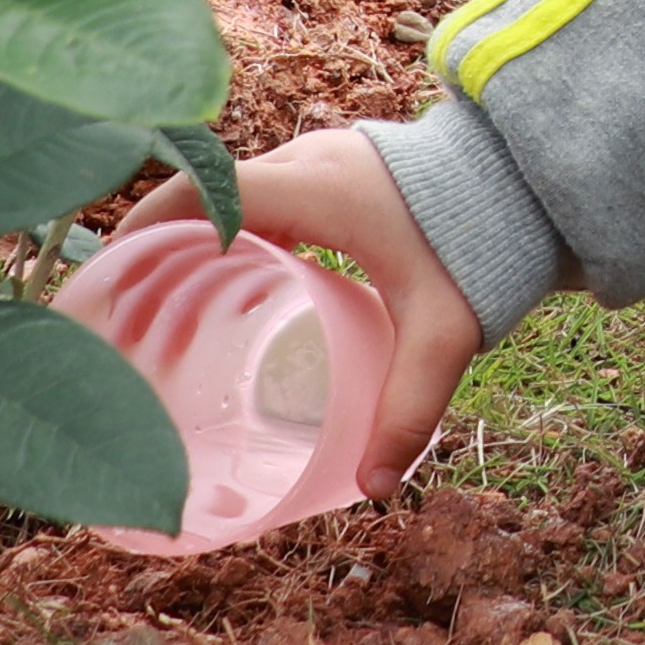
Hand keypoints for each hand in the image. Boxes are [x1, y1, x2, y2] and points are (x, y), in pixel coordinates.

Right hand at [115, 128, 484, 489]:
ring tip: (155, 311)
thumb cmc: (487, 243)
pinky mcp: (335, 169)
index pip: (201, 191)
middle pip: (202, 197)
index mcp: (314, 186)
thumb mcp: (445, 331)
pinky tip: (216, 286)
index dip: (144, 228)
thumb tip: (375, 486)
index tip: (108, 278)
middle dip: (155, 250)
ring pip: (228, 195)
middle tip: (121, 315)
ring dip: (188, 242)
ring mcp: (320, 158)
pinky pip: (258, 194)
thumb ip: (411, 404)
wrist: (536, 178)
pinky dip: (224, 232)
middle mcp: (307, 160)